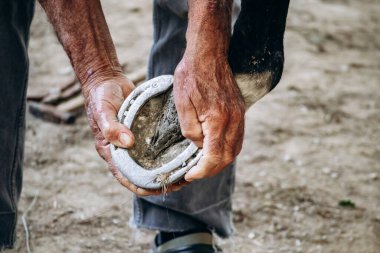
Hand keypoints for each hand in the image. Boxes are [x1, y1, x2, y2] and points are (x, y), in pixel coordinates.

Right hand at [83, 73, 186, 194]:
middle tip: (182, 179)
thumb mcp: (103, 111)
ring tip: (187, 168)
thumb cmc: (100, 96)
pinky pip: (156, 145)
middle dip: (161, 180)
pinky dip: (168, 150)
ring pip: (152, 161)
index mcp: (112, 152)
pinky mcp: (144, 131)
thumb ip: (111, 127)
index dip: (143, 187)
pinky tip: (183, 150)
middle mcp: (124, 150)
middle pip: (143, 173)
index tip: (162, 189)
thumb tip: (128, 143)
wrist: (106, 80)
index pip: (127, 178)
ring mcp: (135, 141)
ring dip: (168, 167)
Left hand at [174, 52, 245, 181]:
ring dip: (220, 162)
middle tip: (195, 173)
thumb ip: (190, 129)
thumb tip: (197, 145)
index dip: (201, 171)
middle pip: (228, 157)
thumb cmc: (191, 76)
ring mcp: (239, 116)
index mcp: (217, 119)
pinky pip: (237, 139)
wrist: (209, 54)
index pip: (214, 156)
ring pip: (235, 150)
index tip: (189, 175)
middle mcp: (233, 120)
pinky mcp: (239, 112)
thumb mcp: (182, 103)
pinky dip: (227, 150)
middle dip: (211, 170)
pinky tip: (214, 150)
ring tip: (203, 165)